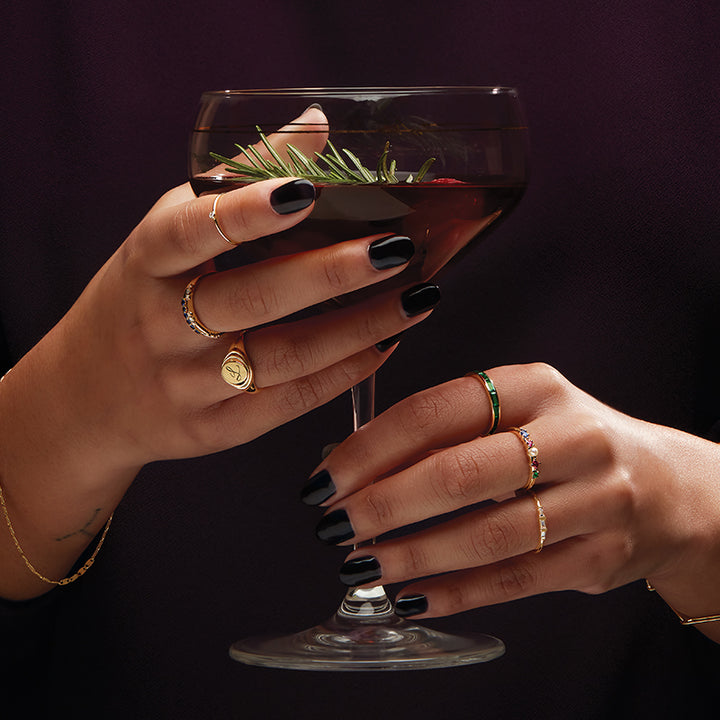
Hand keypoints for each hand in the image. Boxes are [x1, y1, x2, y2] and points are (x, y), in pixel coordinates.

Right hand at [0, 110, 439, 596]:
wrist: (90, 396)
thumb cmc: (140, 299)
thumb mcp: (165, 235)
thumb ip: (236, 180)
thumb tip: (316, 124)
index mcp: (147, 261)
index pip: (192, 230)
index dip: (248, 211)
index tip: (308, 191)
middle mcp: (163, 325)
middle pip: (255, 298)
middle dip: (332, 273)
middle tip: (397, 249)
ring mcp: (187, 384)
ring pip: (285, 356)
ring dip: (360, 327)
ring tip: (418, 298)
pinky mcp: (214, 429)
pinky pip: (289, 402)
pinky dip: (343, 373)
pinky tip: (385, 344)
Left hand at [304, 363, 719, 640]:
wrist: (667, 486)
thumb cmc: (567, 442)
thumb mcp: (520, 412)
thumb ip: (448, 432)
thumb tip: (355, 466)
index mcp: (534, 385)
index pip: (434, 411)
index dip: (370, 449)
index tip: (326, 479)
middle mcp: (570, 435)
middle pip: (457, 474)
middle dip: (382, 505)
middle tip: (336, 526)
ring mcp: (595, 498)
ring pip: (485, 535)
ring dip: (413, 555)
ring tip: (365, 565)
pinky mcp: (602, 556)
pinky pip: (515, 580)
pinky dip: (457, 593)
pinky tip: (414, 598)